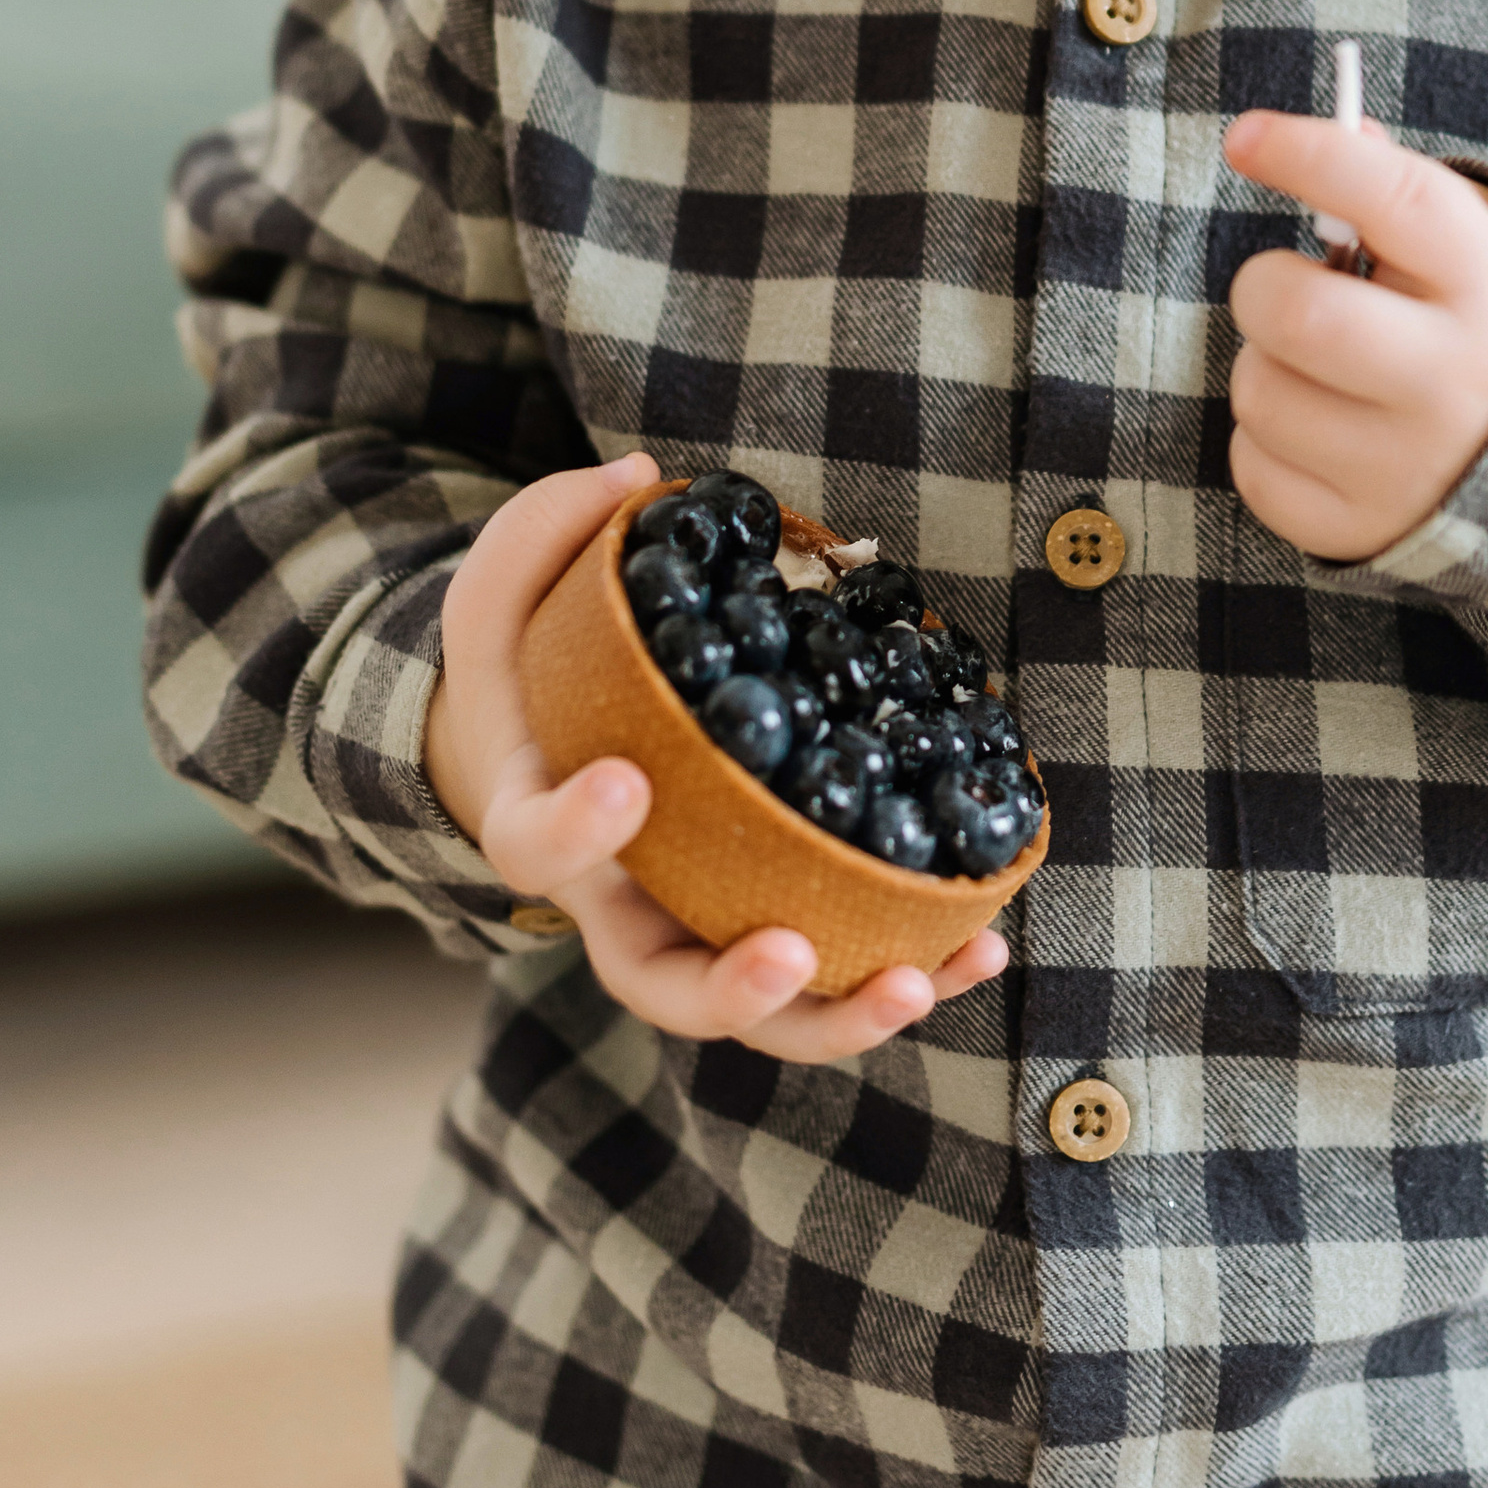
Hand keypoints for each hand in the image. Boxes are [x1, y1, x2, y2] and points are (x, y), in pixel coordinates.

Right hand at [424, 455, 1006, 1061]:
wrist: (544, 753)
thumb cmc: (525, 670)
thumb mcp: (504, 589)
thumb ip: (550, 530)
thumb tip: (638, 475)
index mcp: (538, 826)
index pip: (535, 848)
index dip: (576, 832)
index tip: (630, 784)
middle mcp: (618, 908)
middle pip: (663, 986)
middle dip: (733, 987)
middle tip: (789, 954)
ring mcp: (696, 933)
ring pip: (764, 1013)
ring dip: (845, 1011)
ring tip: (921, 980)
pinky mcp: (768, 928)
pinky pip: (835, 972)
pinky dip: (910, 971)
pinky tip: (983, 949)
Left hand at [1219, 113, 1487, 561]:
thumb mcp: (1480, 245)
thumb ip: (1404, 190)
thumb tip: (1340, 135)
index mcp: (1485, 283)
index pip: (1390, 199)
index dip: (1308, 156)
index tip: (1245, 137)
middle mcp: (1453, 377)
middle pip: (1300, 314)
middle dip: (1264, 286)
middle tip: (1283, 287)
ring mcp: (1410, 464)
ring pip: (1260, 391)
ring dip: (1265, 367)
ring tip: (1321, 370)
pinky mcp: (1365, 528)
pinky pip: (1254, 468)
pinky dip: (1266, 442)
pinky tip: (1321, 431)